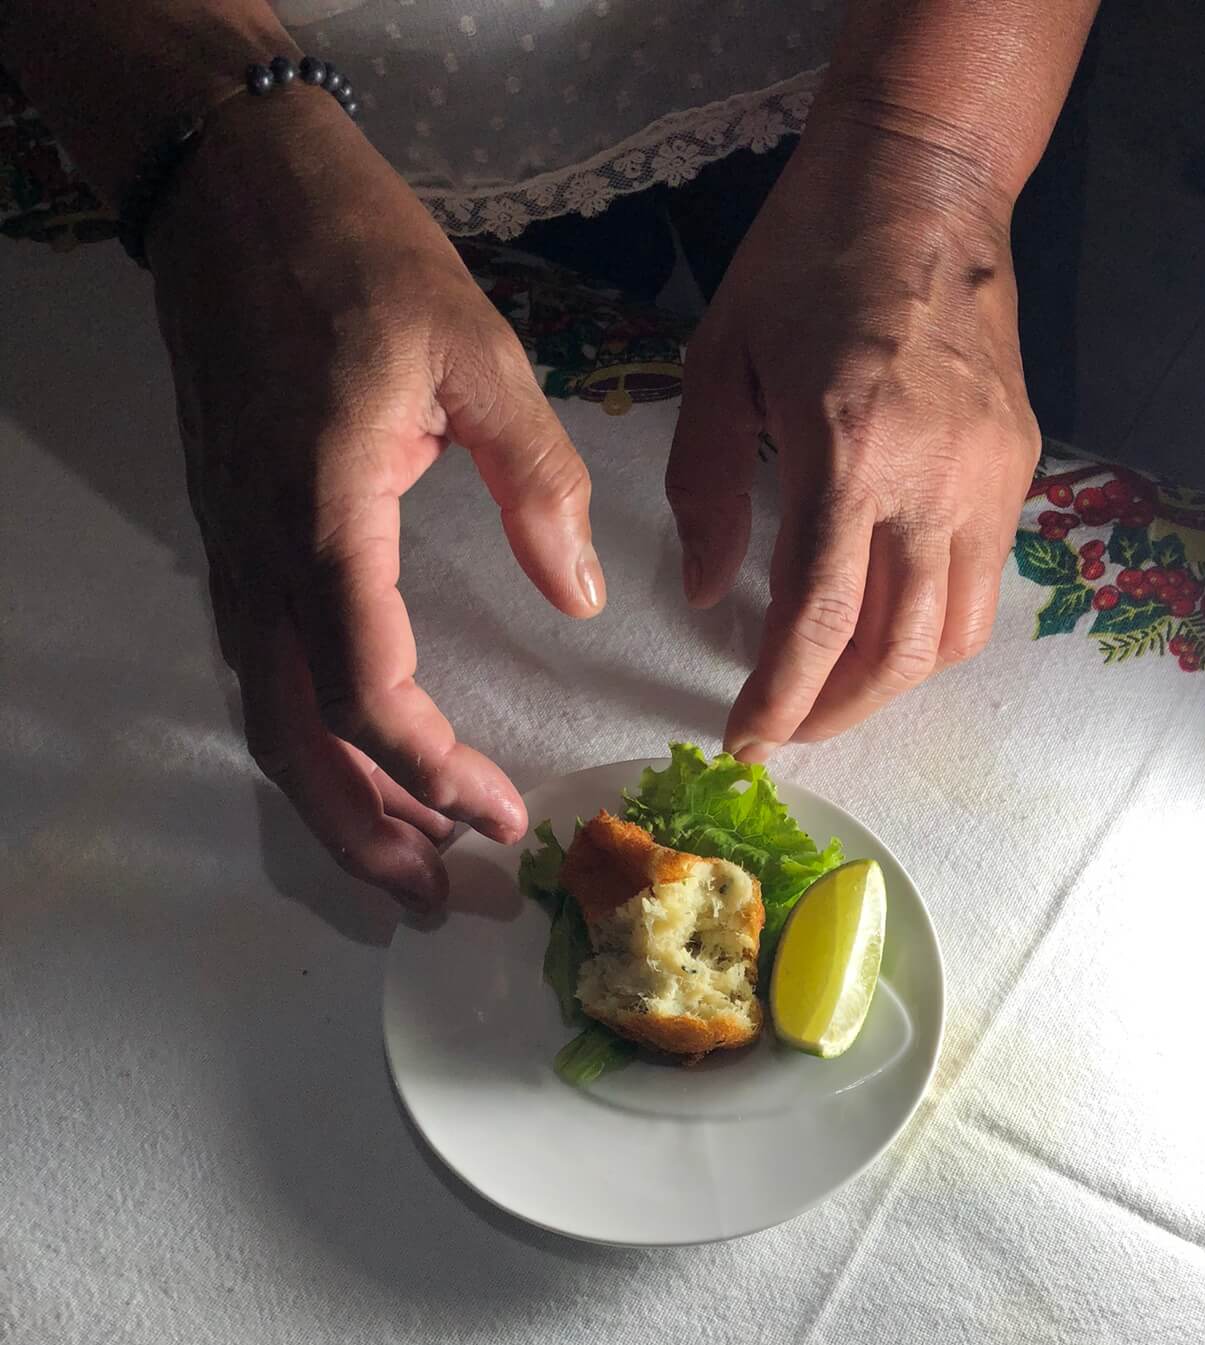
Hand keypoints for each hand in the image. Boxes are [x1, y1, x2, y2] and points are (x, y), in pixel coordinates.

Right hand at [150, 88, 603, 909]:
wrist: (238, 195)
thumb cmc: (358, 258)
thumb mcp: (479, 354)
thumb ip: (538, 482)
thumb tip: (576, 593)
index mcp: (323, 520)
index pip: (367, 696)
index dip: (435, 774)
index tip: (505, 817)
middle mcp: (262, 558)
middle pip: (297, 743)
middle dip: (368, 834)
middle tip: (441, 899)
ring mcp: (237, 555)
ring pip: (271, 720)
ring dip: (336, 804)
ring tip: (411, 865)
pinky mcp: (237, 544)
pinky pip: (267, 676)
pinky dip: (314, 743)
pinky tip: (368, 770)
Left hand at [666, 117, 1038, 758]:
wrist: (927, 181)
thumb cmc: (808, 259)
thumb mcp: (721, 362)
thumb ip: (708, 487)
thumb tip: (709, 594)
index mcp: (849, 449)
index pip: (821, 619)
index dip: (781, 698)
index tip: (746, 739)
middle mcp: (934, 479)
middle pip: (900, 653)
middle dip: (839, 713)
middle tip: (789, 729)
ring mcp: (990, 478)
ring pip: (957, 636)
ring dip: (892, 683)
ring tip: (836, 689)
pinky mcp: (1018, 467)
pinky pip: (982, 583)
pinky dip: (931, 627)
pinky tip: (884, 621)